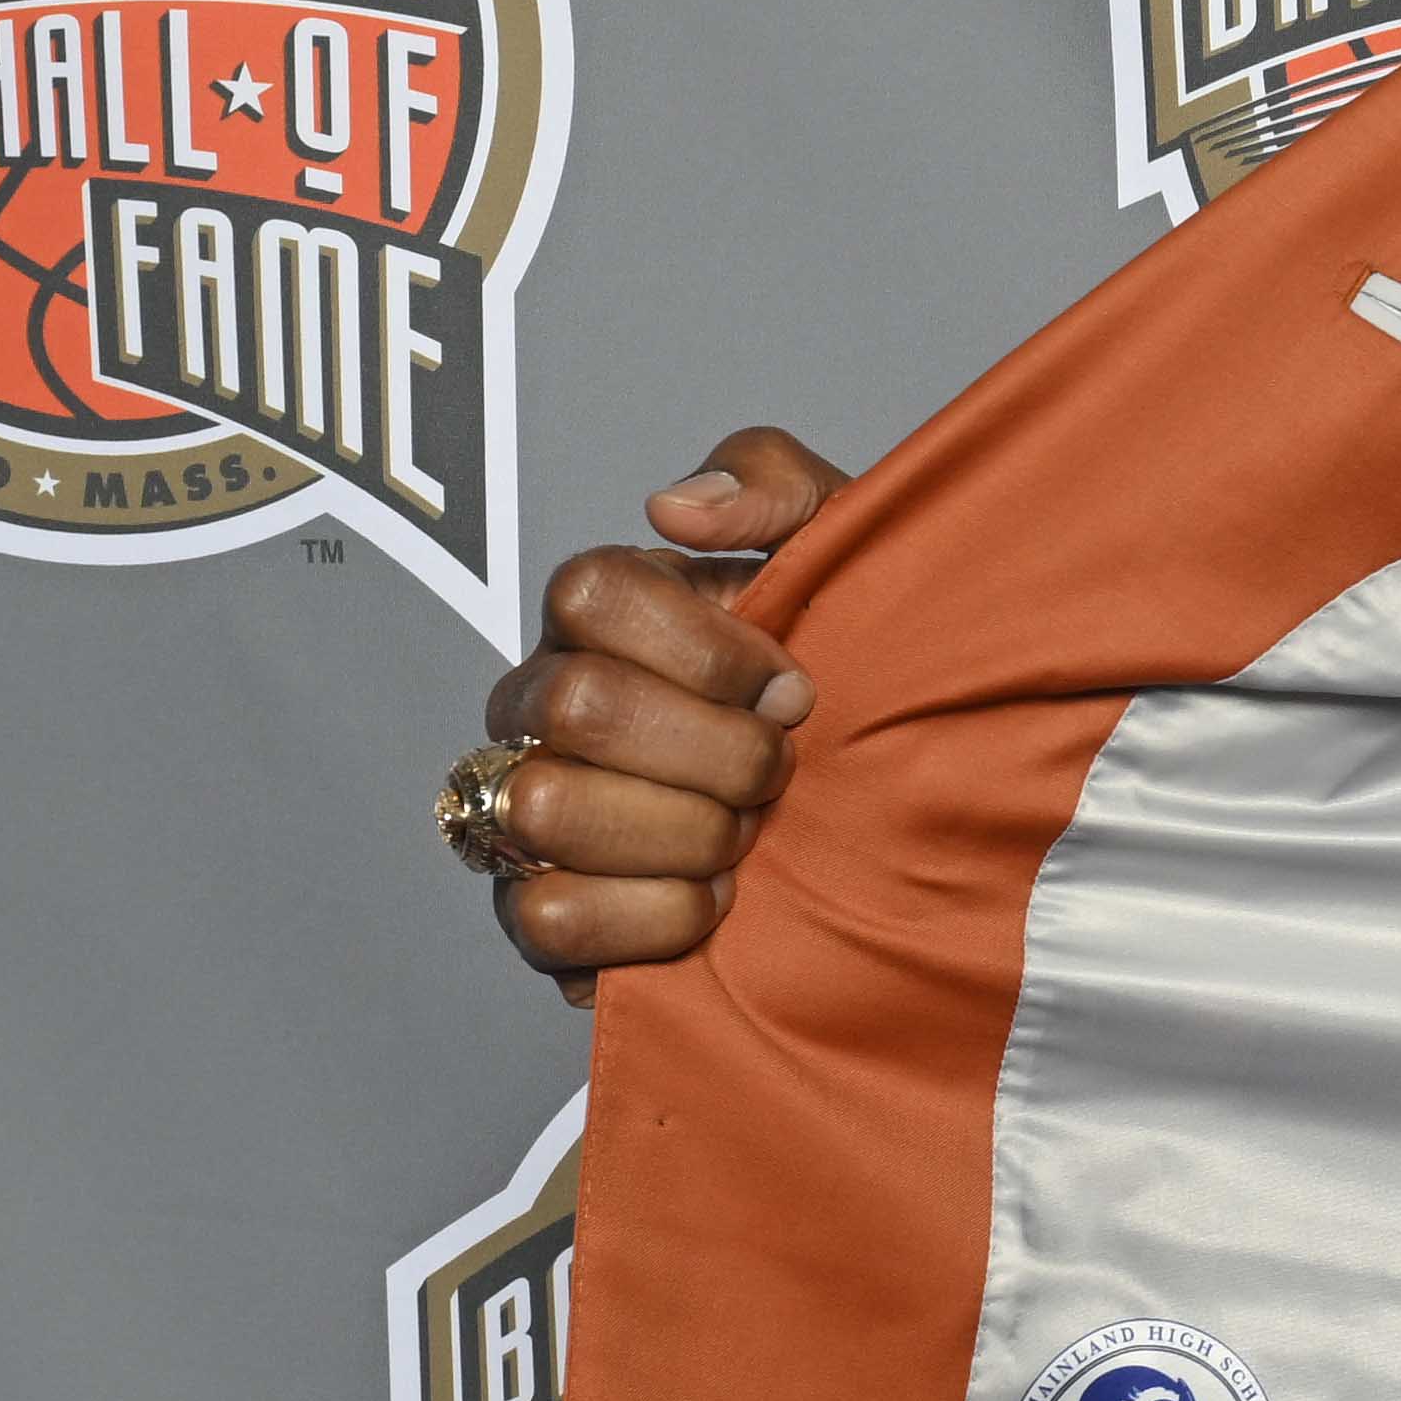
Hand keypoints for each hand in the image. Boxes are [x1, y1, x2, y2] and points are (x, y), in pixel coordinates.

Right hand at [470, 426, 849, 1001]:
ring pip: (548, 811)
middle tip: (779, 772)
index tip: (790, 687)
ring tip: (747, 838)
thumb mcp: (847, 552)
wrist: (881, 815)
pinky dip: (653, 919)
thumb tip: (676, 505)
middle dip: (716, 751)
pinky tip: (711, 902)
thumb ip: (772, 481)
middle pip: (578, 707)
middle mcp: (535, 707)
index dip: (707, 649)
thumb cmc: (851, 672)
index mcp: (596, 615)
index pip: (589, 592)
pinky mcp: (537, 916)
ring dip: (687, 833)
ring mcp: (519, 812)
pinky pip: (553, 917)